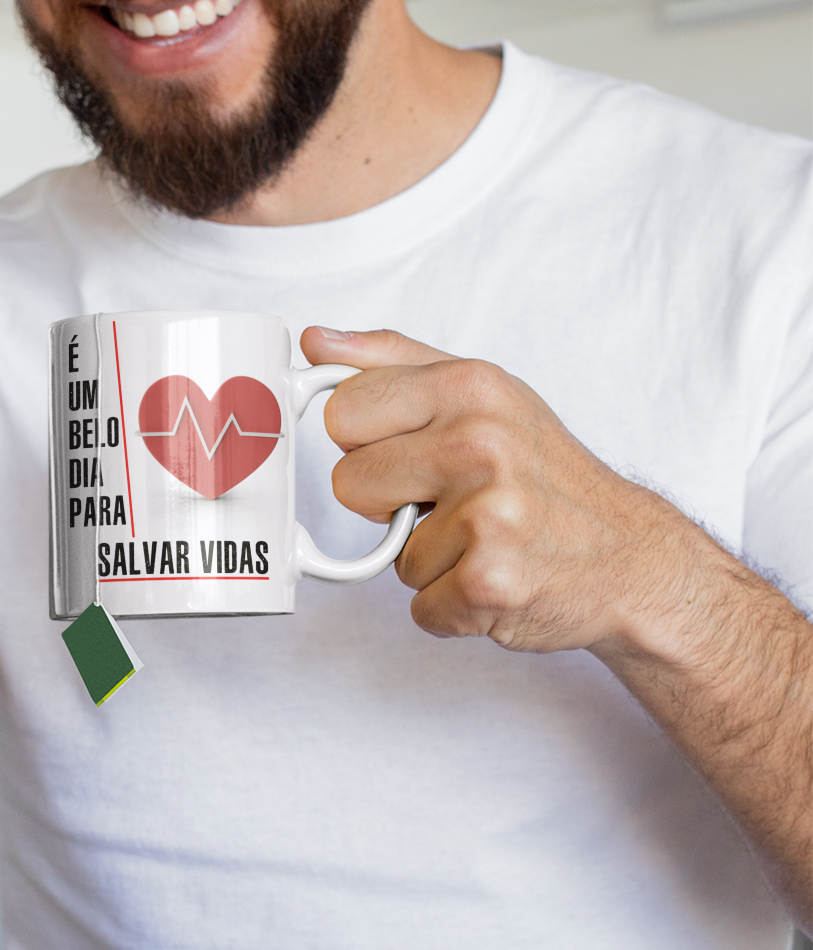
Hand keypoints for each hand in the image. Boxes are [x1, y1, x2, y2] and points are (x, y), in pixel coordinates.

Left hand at [302, 325, 701, 655]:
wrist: (631, 556)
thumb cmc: (548, 475)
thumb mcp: (484, 394)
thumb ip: (393, 362)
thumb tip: (317, 342)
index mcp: (470, 387)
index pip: (343, 413)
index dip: (368, 444)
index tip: (410, 454)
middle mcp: (479, 444)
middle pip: (350, 485)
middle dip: (389, 504)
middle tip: (450, 502)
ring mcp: (486, 516)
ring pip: (391, 555)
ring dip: (431, 560)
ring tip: (486, 540)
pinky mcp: (488, 582)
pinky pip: (420, 606)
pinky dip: (453, 606)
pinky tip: (499, 577)